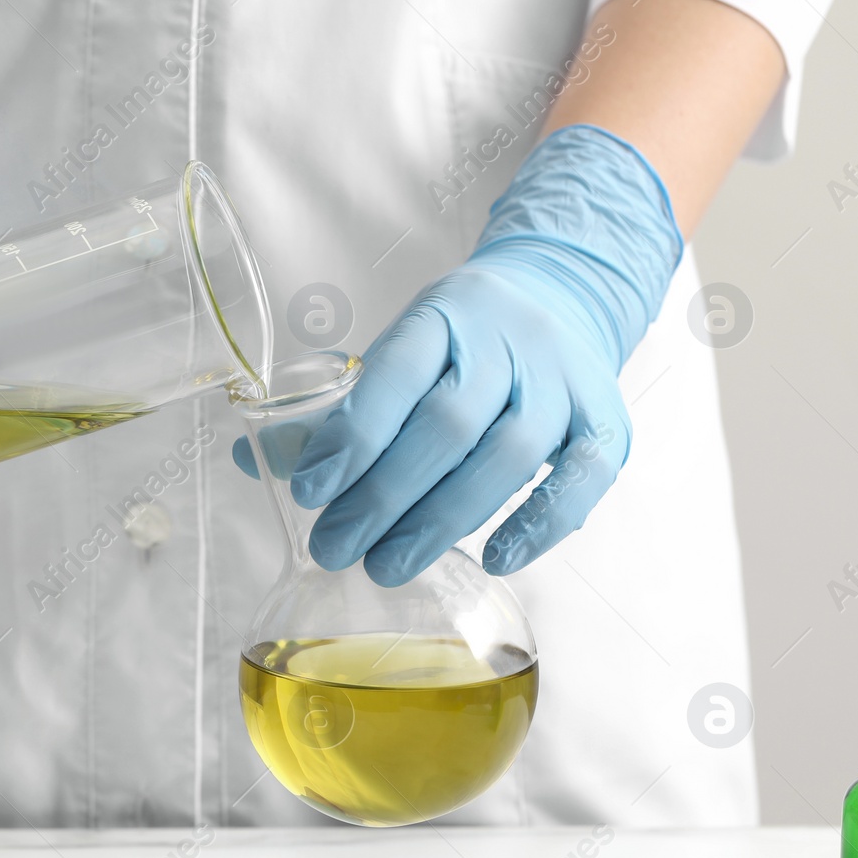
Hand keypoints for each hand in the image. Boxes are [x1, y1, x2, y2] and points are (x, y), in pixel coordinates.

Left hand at [284, 126, 681, 585]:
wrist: (563, 292)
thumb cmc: (462, 340)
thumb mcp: (398, 352)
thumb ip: (334, 409)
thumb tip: (251, 463)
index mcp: (444, 317)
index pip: (396, 373)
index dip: (352, 435)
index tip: (309, 492)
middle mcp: (508, 342)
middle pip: (448, 425)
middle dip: (384, 496)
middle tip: (336, 549)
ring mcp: (562, 380)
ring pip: (509, 454)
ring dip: (444, 520)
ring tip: (387, 566)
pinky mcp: (606, 418)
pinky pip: (584, 475)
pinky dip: (542, 523)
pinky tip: (496, 559)